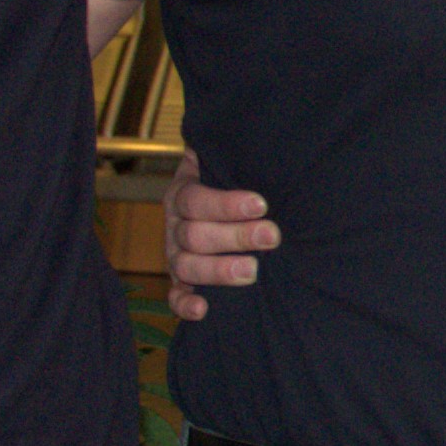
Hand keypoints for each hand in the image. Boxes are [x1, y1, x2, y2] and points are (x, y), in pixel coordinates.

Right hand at [165, 147, 275, 320]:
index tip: (261, 204)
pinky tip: (203, 309)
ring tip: (252, 271)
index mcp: (183, 193)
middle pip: (194, 235)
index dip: (226, 204)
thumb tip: (267, 135)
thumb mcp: (229, 161)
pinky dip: (184, 306)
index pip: (196, 199)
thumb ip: (237, 154)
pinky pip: (174, 296)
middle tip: (271, 236)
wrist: (218, 196)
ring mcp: (175, 255)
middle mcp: (175, 225)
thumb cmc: (233, 178)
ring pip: (185, 266)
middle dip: (235, 236)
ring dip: (217, 270)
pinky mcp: (180, 281)